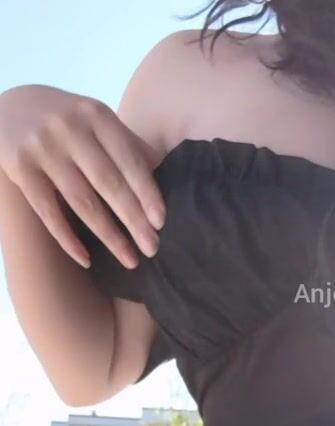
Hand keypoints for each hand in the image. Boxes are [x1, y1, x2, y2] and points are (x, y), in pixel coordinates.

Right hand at [0, 84, 165, 268]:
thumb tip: (169, 175)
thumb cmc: (68, 121)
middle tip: (153, 248)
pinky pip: (48, 211)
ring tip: (130, 260)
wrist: (9, 106)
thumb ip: (128, 145)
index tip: (161, 221)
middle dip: (133, 219)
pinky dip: (67, 239)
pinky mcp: (19, 168)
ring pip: (81, 201)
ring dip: (109, 235)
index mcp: (96, 115)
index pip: (128, 158)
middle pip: (108, 182)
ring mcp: (42, 148)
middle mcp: (69, 128)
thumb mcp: (97, 121)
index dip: (146, 191)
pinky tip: (86, 260)